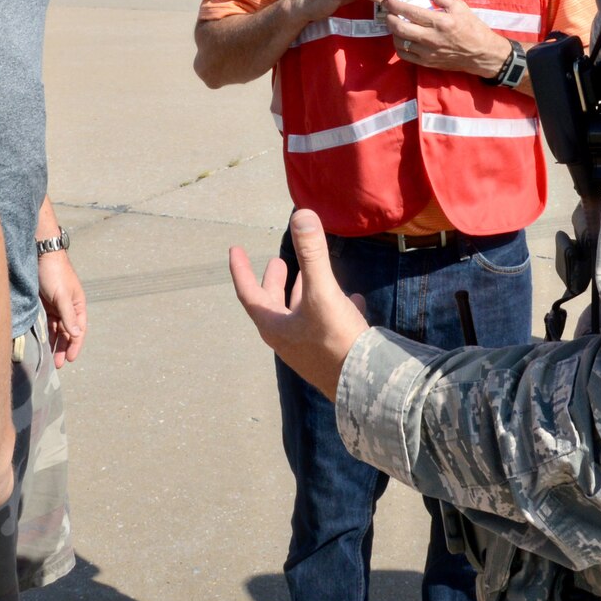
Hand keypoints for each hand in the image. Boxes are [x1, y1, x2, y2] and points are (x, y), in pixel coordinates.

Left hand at [38, 250, 86, 365]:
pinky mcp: (47, 303)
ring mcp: (58, 305)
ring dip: (56, 343)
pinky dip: (48, 333)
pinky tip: (45, 342)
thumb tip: (77, 334)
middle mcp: (69, 307)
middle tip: (58, 364)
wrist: (42, 255)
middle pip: (69, 331)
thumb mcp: (62, 296)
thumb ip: (68, 315)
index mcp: (78, 304)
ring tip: (52, 358)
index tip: (70, 359)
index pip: (79, 329)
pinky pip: (49, 322)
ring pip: (58, 328)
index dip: (76, 345)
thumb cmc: (54, 274)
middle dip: (65, 348)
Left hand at [230, 209, 370, 399]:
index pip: (248, 293)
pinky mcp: (331, 355)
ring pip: (301, 315)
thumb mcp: (321, 292)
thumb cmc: (335, 340)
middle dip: (274, 282)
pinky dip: (334, 307)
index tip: (234, 249)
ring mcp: (309, 349)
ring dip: (303, 293)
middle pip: (273, 306)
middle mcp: (287, 338)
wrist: (365, 386)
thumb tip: (301, 215)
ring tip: (312, 274)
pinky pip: (327, 326)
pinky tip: (352, 298)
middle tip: (277, 262)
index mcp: (275, 326)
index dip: (240, 269)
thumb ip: (311, 254)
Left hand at [383, 0, 508, 77]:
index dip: (395, 4)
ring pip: (400, 42)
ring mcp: (428, 53)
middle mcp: (431, 38)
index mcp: (440, 21)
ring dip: (393, 31)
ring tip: (395, 23)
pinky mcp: (427, 63)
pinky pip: (405, 55)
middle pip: (400, 28)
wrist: (481, 53)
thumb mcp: (458, 6)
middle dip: (389, 18)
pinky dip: (399, 46)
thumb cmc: (471, 27)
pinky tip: (402, 38)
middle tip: (388, 11)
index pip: (410, 11)